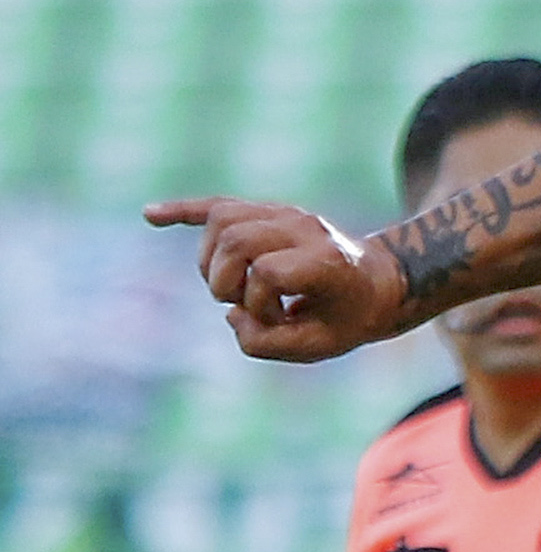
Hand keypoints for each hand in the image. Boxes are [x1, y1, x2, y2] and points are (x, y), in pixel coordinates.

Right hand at [143, 196, 411, 361]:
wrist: (379, 284)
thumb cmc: (348, 318)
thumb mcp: (318, 346)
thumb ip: (267, 344)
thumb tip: (230, 315)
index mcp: (326, 260)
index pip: (267, 272)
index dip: (260, 304)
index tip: (278, 319)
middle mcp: (304, 228)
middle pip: (235, 240)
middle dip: (227, 281)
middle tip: (246, 303)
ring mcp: (284, 214)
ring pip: (221, 220)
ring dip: (211, 261)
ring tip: (231, 286)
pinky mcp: (265, 212)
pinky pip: (217, 205)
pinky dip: (182, 210)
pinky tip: (149, 215)